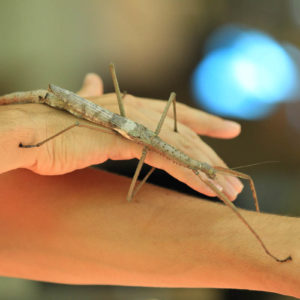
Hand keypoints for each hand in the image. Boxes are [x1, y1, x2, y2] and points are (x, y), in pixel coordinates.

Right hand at [2, 74, 242, 198]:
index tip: (227, 129)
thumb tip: (92, 80)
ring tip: (228, 190)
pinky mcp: (126, 141)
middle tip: (233, 174)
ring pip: (182, 147)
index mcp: (129, 106)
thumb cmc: (52, 125)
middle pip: (186, 133)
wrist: (27, 130)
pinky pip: (168, 158)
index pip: (175, 113)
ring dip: (208, 171)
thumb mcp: (80, 111)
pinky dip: (190, 174)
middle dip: (212, 154)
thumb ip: (92, 97)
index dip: (204, 121)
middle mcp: (136, 111)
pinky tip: (208, 188)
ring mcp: (133, 125)